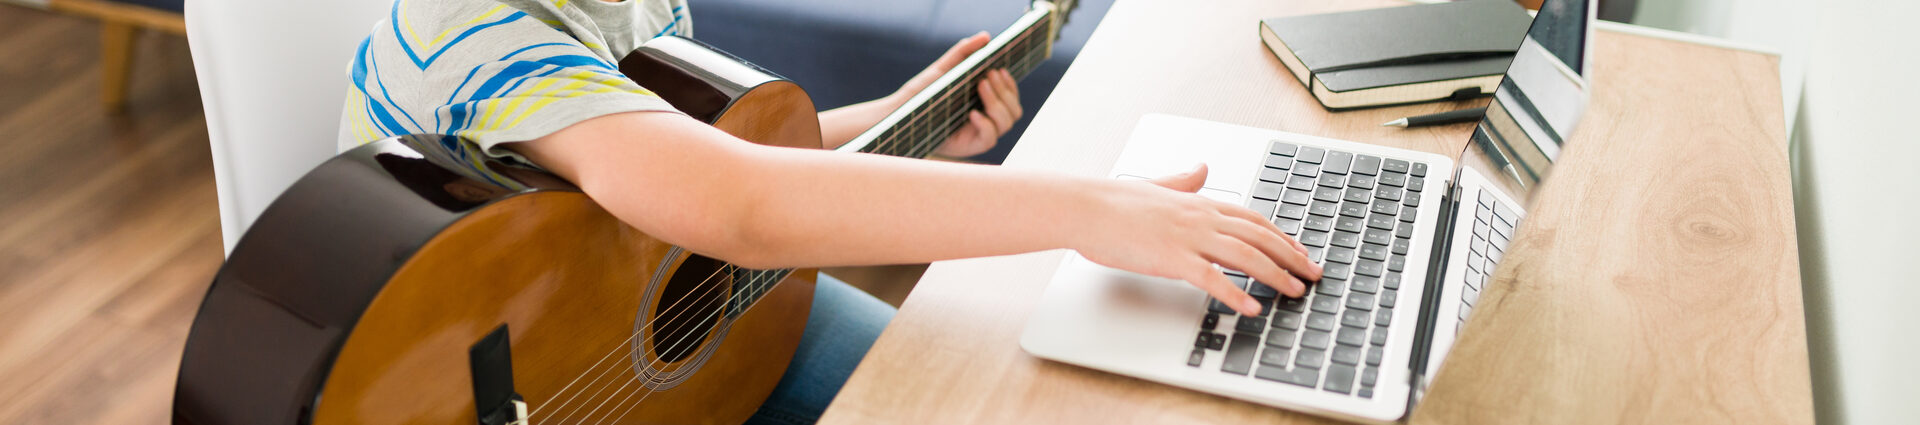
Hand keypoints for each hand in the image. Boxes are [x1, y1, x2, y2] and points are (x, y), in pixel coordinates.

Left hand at [893, 32, 1023, 157]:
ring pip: (1007, 122)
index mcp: (986, 102)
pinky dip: (986, 125)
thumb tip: (986, 37)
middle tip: (988, 76)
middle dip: (1005, 91)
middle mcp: (987, 119)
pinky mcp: (969, 146)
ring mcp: (979, 133)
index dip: (1010, 84)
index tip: (999, 69)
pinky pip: (990, 139)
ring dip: (998, 103)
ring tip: (980, 86)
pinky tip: (973, 113)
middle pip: (1014, 110)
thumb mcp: (944, 69)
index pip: (1011, 96)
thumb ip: (964, 52)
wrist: (900, 114)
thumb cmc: (923, 94)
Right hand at [1072, 165, 1321, 315]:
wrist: (1085, 208)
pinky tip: (1251, 308)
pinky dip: (1236, 294)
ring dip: (1275, 275)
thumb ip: (1183, 181)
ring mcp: (1188, 237)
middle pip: (1259, 237)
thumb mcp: (1156, 188)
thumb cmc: (1115, 202)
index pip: (1252, 219)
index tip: (1301, 251)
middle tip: (1313, 275)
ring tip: (1294, 293)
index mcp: (1199, 203)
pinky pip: (1212, 279)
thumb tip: (1201, 169)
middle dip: (1291, 257)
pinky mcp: (1172, 258)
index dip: (1282, 236)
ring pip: (1245, 256)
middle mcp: (1201, 217)